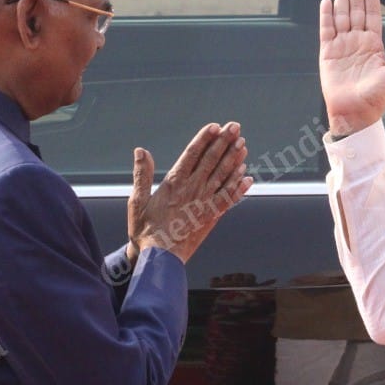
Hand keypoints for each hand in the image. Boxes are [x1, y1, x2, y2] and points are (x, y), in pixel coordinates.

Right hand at [127, 122, 252, 263]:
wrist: (160, 258)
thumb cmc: (145, 230)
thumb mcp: (137, 200)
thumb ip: (141, 174)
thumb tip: (140, 151)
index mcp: (174, 183)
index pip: (192, 154)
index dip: (204, 138)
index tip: (215, 126)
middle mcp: (193, 189)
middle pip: (211, 160)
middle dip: (224, 142)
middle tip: (235, 127)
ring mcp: (205, 202)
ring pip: (223, 176)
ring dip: (235, 159)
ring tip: (243, 144)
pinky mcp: (212, 216)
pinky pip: (229, 198)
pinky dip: (239, 187)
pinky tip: (247, 177)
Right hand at [318, 0, 384, 135]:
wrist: (356, 113)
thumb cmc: (377, 97)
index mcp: (374, 44)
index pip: (372, 13)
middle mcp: (357, 41)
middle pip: (356, 9)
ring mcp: (342, 46)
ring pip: (341, 16)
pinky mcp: (327, 53)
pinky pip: (326, 30)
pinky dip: (326, 15)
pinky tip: (327, 2)